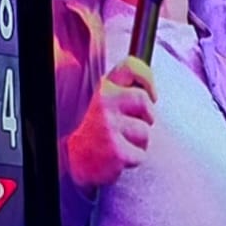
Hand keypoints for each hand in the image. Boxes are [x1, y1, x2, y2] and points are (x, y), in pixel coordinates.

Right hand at [66, 57, 155, 191]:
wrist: (74, 158)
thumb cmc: (96, 130)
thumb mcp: (104, 102)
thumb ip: (123, 89)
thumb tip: (149, 88)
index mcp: (104, 87)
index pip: (130, 67)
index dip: (147, 78)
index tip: (151, 94)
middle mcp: (104, 100)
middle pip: (144, 100)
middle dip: (145, 116)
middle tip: (129, 126)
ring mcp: (109, 124)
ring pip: (145, 131)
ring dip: (138, 141)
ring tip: (120, 142)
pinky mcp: (115, 149)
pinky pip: (140, 154)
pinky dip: (133, 159)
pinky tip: (117, 155)